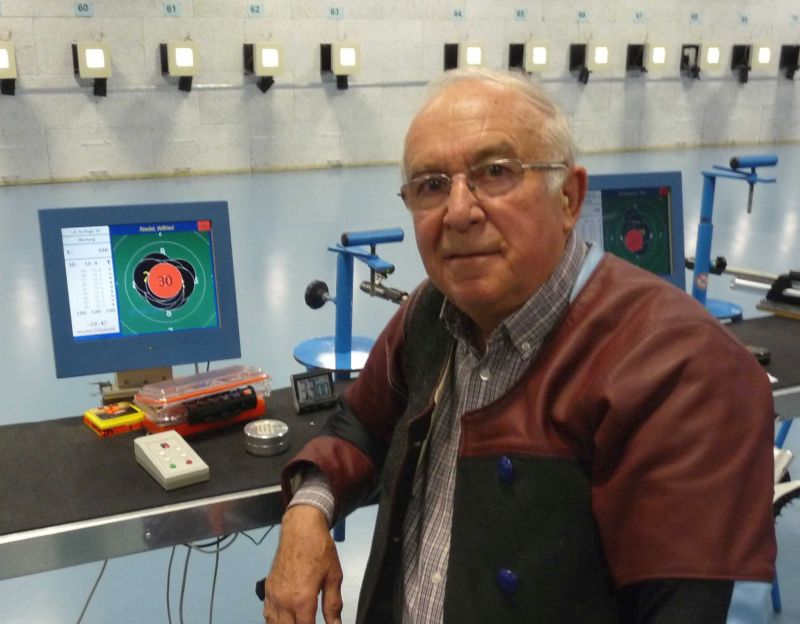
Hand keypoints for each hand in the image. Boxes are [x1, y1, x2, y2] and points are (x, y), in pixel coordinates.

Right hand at [263, 504, 343, 623]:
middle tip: (309, 622)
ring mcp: (273, 595)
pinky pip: (266, 613)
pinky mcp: (267, 588)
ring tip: (298, 621)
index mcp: (302, 600)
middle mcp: (283, 601)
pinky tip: (284, 619)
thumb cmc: (320, 550)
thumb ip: (333, 605)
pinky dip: (274, 621)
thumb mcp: (334, 576)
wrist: (300, 529)